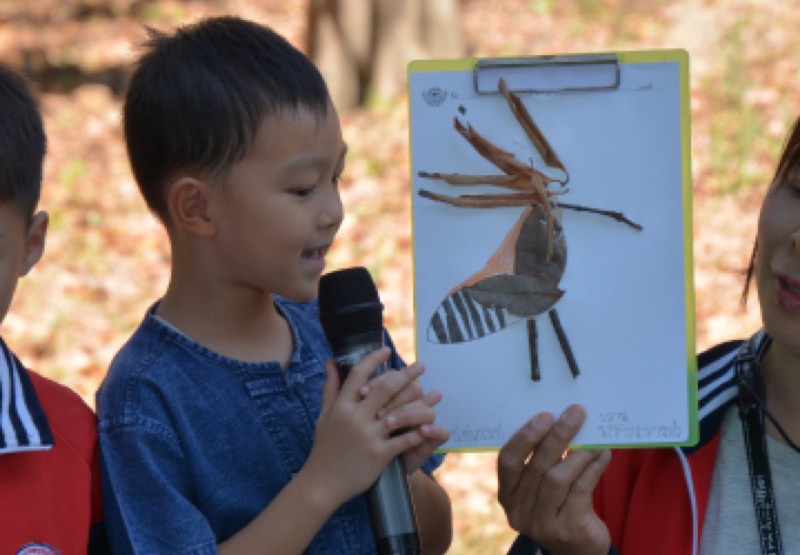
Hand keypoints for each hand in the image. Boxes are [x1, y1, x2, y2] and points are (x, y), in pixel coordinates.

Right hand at [302, 348, 437, 507]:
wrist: (322, 483)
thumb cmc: (324, 448)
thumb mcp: (324, 415)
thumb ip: (330, 388)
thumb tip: (331, 362)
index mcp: (341, 406)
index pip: (359, 375)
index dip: (374, 360)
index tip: (387, 351)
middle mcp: (355, 417)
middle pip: (385, 389)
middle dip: (406, 375)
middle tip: (421, 366)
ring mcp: (368, 436)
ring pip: (399, 413)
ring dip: (421, 402)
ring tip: (435, 394)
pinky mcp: (378, 454)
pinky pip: (403, 440)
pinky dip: (418, 432)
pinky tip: (431, 425)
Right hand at [497, 405, 610, 554]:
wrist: (577, 549)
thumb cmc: (559, 506)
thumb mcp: (541, 487)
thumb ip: (543, 461)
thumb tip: (564, 420)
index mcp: (507, 494)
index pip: (508, 461)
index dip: (525, 437)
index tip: (545, 415)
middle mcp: (519, 511)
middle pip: (536, 467)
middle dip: (557, 436)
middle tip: (575, 414)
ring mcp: (542, 524)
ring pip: (558, 479)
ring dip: (578, 454)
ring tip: (593, 440)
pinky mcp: (567, 530)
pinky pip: (580, 491)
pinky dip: (593, 469)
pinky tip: (602, 456)